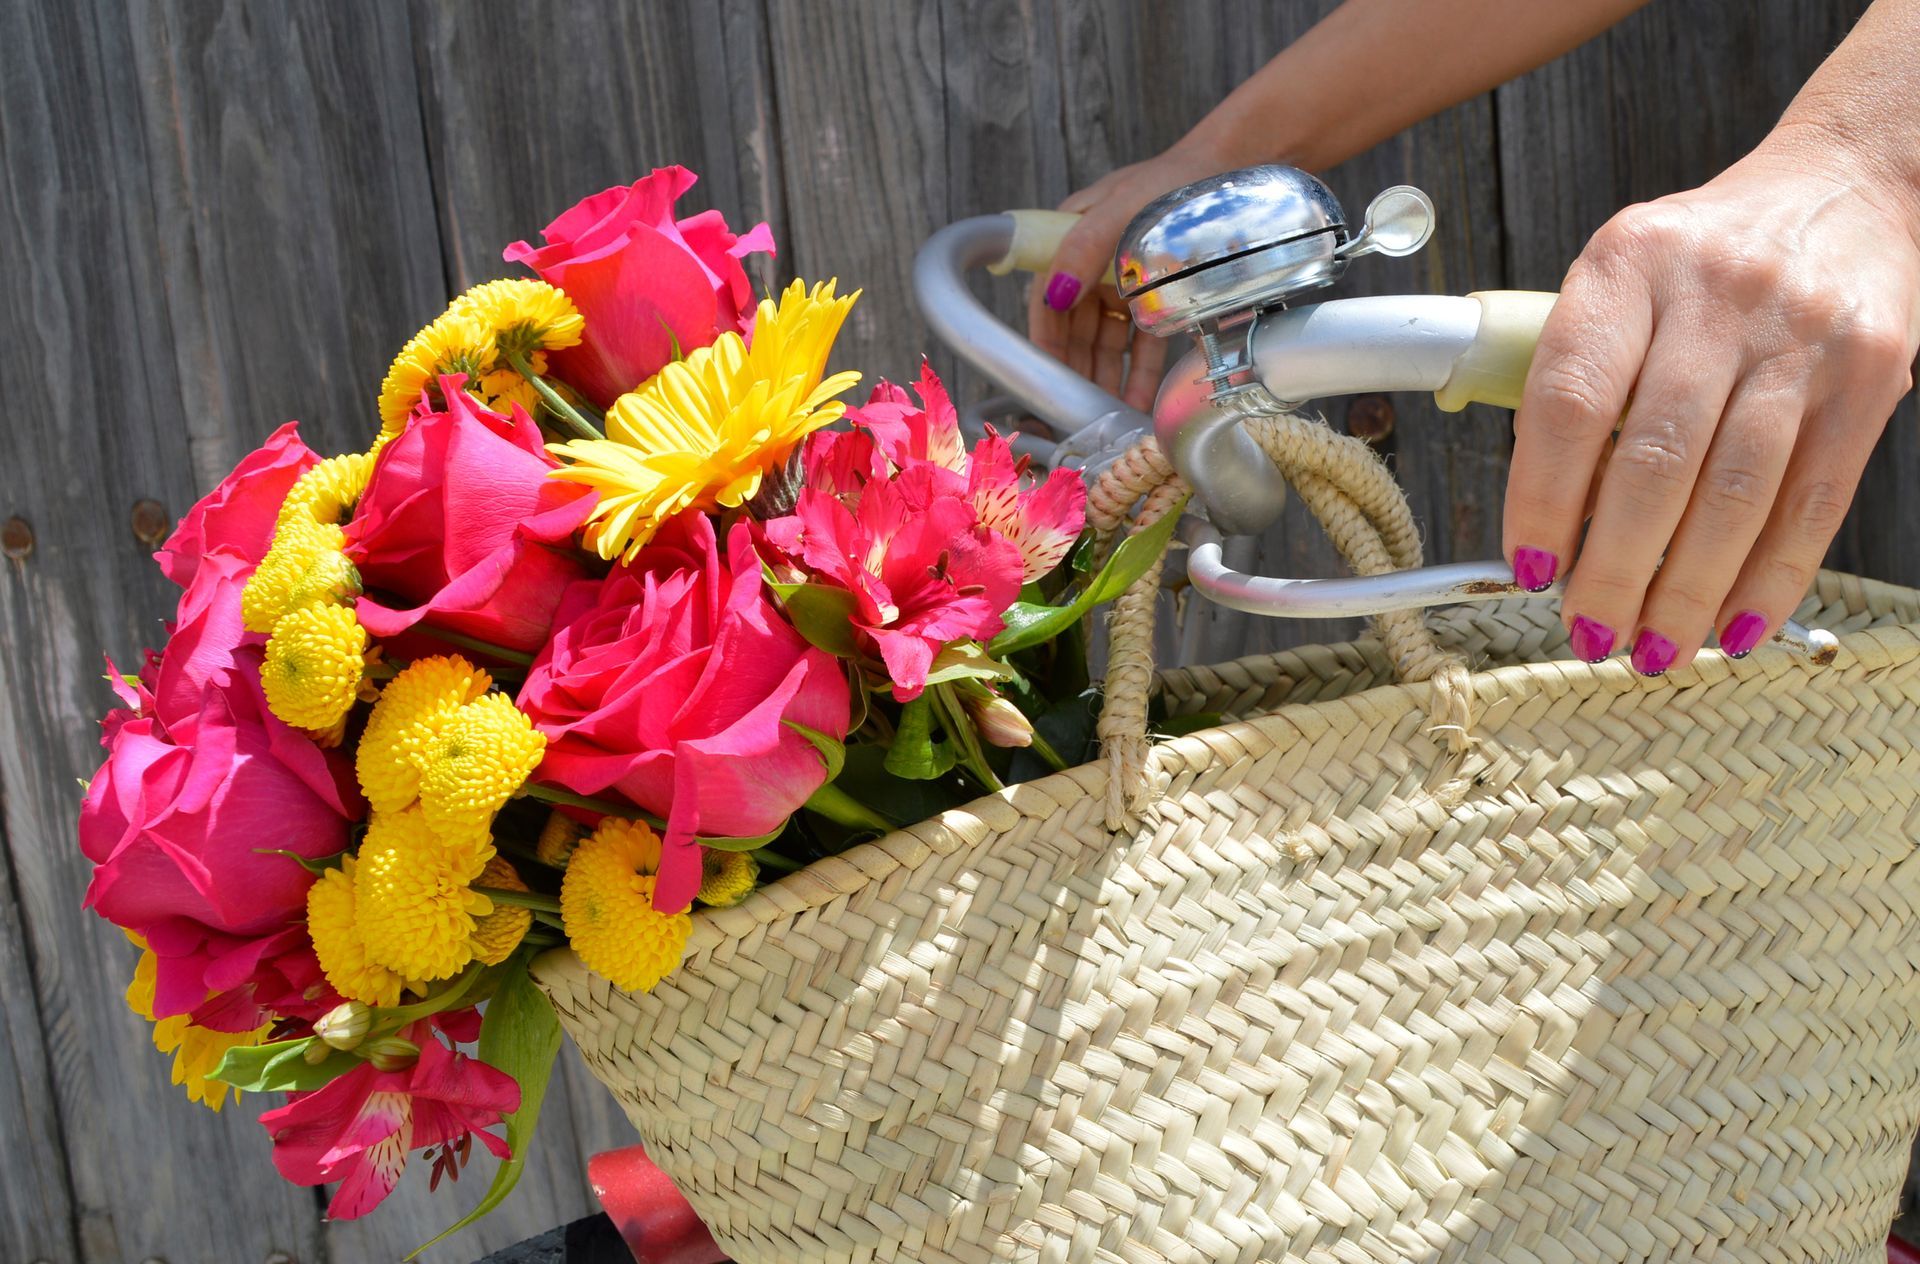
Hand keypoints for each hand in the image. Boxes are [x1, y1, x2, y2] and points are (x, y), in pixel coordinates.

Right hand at [1025, 143, 1230, 412]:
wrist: (1237, 165)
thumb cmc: (1176, 177)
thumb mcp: (1123, 206)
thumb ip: (1083, 248)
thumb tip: (1052, 294)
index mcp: (1073, 238)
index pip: (1045, 299)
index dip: (1044, 339)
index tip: (1048, 377)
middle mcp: (1094, 263)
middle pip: (1075, 327)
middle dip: (1077, 368)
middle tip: (1082, 407)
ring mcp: (1125, 280)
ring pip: (1107, 340)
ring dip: (1107, 376)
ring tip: (1110, 411)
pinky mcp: (1158, 294)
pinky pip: (1141, 339)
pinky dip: (1140, 369)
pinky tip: (1140, 397)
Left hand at [1505, 137, 1919, 672]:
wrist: (1844, 187)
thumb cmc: (1702, 260)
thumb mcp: (1622, 283)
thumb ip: (1581, 381)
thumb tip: (1548, 528)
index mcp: (1629, 265)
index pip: (1569, 401)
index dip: (1541, 499)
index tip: (1529, 569)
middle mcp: (1714, 295)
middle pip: (1653, 461)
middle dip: (1615, 569)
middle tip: (1590, 632)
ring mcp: (1799, 335)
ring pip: (1735, 493)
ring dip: (1687, 591)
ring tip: (1654, 648)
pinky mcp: (1869, 375)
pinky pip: (1813, 500)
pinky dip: (1770, 578)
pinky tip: (1733, 625)